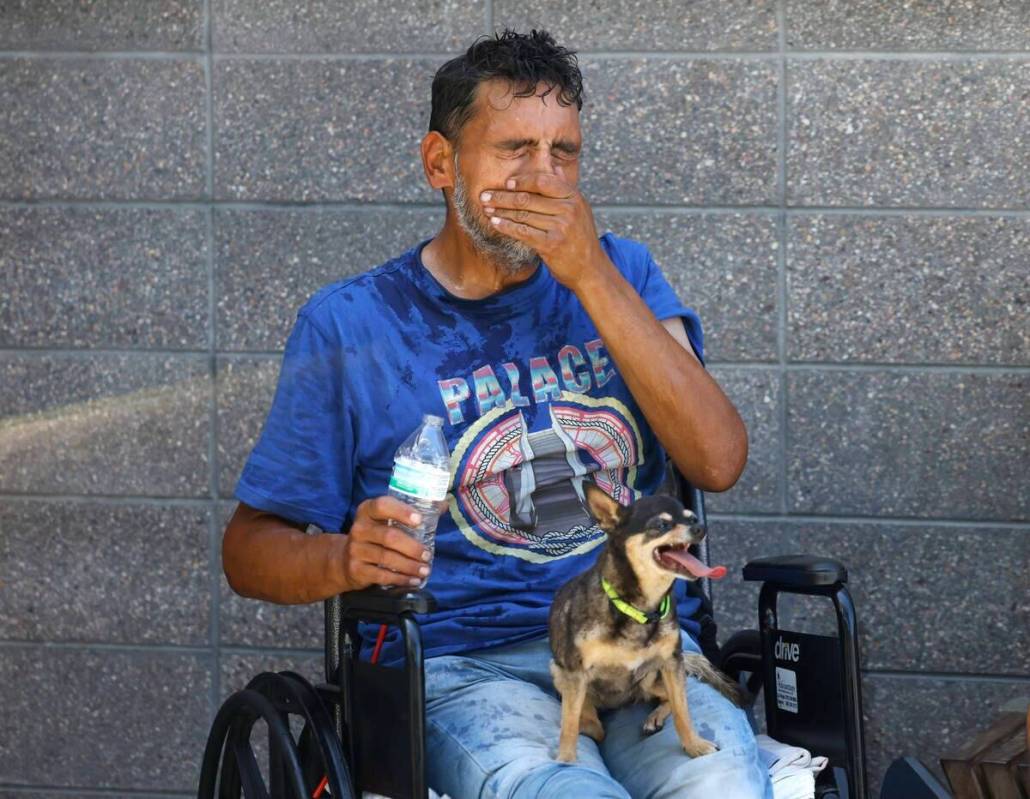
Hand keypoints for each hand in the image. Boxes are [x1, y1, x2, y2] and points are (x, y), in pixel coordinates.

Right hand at [340, 496, 430, 590]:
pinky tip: (413, 580)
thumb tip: (442, 506)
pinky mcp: (356, 570)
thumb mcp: (386, 520)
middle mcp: (359, 529)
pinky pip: (382, 576)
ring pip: (387, 558)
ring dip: (409, 566)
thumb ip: (411, 512)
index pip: (382, 506)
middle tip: (427, 555)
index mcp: (367, 511)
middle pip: (389, 536)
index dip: (401, 511)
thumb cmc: (375, 535)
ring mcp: (356, 550)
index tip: (419, 520)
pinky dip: (401, 579)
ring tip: (425, 570)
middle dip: (412, 547)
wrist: (344, 559)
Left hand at [480, 173, 607, 290]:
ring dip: (501, 211)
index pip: (543, 182)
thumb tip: (553, 167)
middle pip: (528, 199)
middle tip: (485, 196)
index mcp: (573, 197)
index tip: (507, 183)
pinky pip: (523, 232)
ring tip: (486, 209)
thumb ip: (565, 188)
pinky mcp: (551, 244)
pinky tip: (495, 223)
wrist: (590, 269)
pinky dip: (506, 227)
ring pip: (523, 215)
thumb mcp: (579, 209)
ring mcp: (560, 227)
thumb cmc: (581, 239)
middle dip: (503, 197)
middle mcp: (568, 209)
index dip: (522, 181)